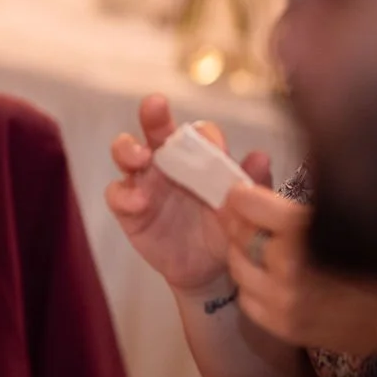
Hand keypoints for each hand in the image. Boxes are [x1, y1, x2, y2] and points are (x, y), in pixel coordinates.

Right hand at [105, 95, 273, 295]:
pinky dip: (124, 194)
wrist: (209, 270)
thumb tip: (260, 157)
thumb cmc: (226, 230)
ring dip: (128, 148)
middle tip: (155, 106)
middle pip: (155, 130)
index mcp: (198, 158)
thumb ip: (251, 183)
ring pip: (125, 153)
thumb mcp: (243, 210)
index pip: (198, 134)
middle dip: (154, 116)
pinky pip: (117, 194)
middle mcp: (168, 162)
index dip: (204, 136)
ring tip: (139, 157)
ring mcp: (144, 182)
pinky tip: (139, 202)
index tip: (213, 146)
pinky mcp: (128, 208)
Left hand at [221, 184, 376, 357]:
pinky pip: (247, 300)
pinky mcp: (285, 326)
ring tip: (265, 248)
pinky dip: (253, 287)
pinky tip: (274, 279)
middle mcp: (290, 265)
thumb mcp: (350, 211)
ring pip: (237, 266)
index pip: (247, 203)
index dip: (243, 196)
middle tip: (251, 217)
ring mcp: (285, 300)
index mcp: (307, 229)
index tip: (244, 193)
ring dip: (245, 254)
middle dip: (241, 222)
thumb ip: (305, 195)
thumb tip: (260, 167)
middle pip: (239, 233)